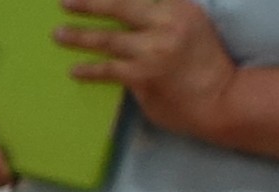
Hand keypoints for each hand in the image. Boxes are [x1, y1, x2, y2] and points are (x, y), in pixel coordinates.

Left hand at [56, 0, 239, 138]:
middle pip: (120, 6)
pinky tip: (74, 70)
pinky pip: (108, 70)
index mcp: (180, 7)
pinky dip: (89, 70)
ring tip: (58, 34)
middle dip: (90, 3)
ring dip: (79, 36)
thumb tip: (131, 19)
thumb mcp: (191, 26)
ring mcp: (153, 49)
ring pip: (108, 39)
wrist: (221, 96)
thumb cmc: (205, 63)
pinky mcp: (143, 75)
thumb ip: (163, 18)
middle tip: (65, 1)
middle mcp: (167, 23)